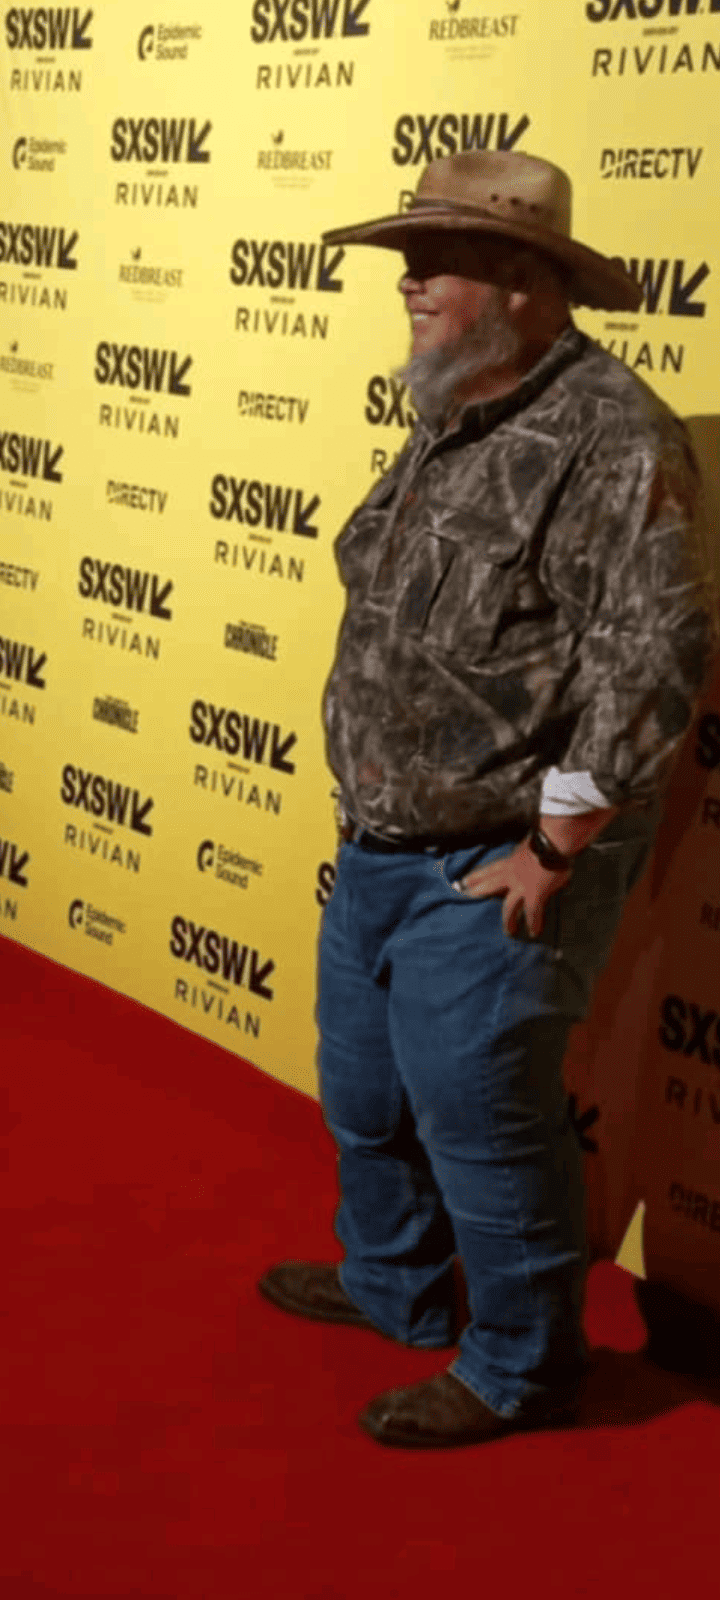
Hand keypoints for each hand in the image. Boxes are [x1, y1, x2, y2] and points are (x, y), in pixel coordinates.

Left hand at [453, 837, 570, 937]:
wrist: (553, 843)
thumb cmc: (546, 840)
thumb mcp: (529, 847)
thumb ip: (525, 855)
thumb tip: (530, 858)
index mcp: (509, 862)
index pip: (488, 870)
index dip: (476, 877)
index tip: (464, 882)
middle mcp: (511, 875)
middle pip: (490, 886)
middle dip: (478, 893)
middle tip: (468, 899)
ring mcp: (521, 887)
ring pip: (509, 907)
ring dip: (508, 920)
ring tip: (509, 931)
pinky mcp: (534, 895)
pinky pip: (533, 913)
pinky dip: (534, 923)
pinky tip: (534, 932)